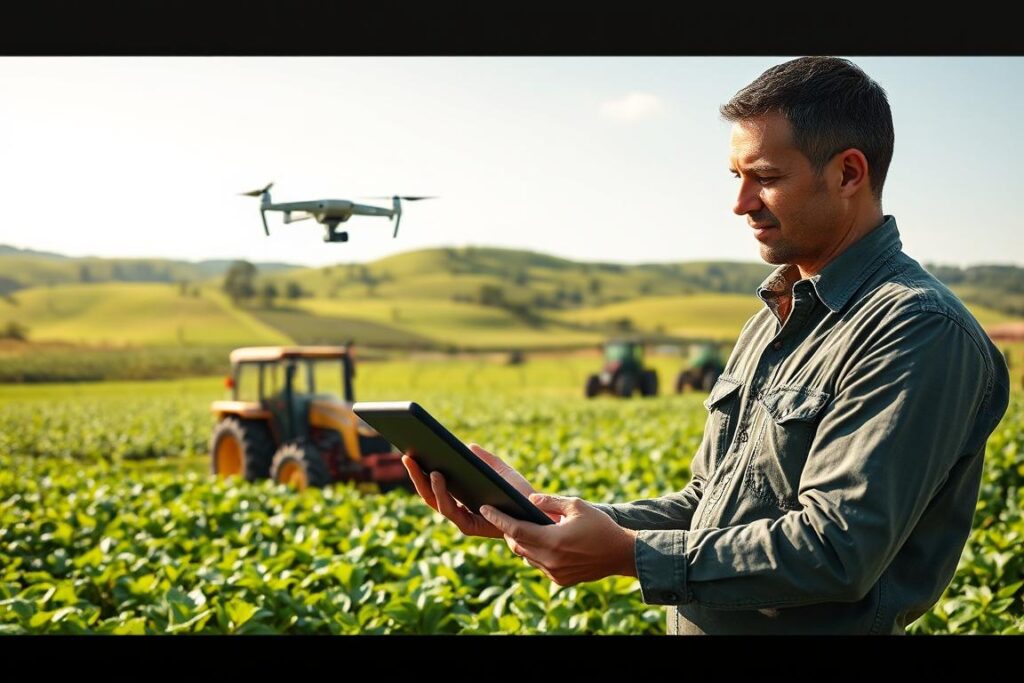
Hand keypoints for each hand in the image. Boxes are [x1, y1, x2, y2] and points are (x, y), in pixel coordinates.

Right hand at [401, 443, 554, 538]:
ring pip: (436, 502)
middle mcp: (459, 509)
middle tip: (406, 454)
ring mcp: (462, 519)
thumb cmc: (520, 493)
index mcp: (461, 497)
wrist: (538, 514)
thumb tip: (467, 446)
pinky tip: (438, 474)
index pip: (435, 483)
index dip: (420, 469)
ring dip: (427, 483)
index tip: (410, 449)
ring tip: (425, 464)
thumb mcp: (501, 470)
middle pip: (429, 492)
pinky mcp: (469, 527)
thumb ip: (484, 459)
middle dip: (416, 475)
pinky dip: (442, 493)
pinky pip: (451, 510)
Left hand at [480, 493, 637, 585]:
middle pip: (517, 544)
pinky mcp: (560, 580)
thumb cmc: (600, 526)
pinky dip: (534, 553)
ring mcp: (554, 573)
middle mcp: (551, 560)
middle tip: (503, 516)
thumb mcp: (576, 505)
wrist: (621, 554)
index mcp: (553, 540)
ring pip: (526, 556)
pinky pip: (538, 565)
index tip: (485, 507)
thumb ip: (550, 502)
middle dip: (508, 530)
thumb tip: (529, 500)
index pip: (516, 529)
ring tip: (521, 528)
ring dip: (521, 542)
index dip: (498, 518)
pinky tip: (540, 542)